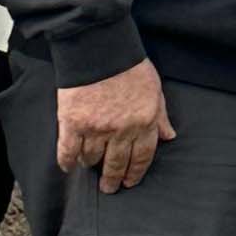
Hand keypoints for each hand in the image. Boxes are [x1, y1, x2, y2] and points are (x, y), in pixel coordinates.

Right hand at [56, 59, 172, 192]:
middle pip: (116, 164)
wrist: (99, 46)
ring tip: (89, 167)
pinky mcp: (72, 123)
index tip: (129, 182)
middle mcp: (122, 129)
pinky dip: (67, 162)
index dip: (135, 173)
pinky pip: (68, 151)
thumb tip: (168, 136)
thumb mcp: (154, 88)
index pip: (142, 157)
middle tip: (109, 188)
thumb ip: (161, 115)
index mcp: (145, 121)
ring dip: (91, 165)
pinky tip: (68, 167)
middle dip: (112, 179)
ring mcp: (96, 128)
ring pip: (92, 159)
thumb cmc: (129, 65)